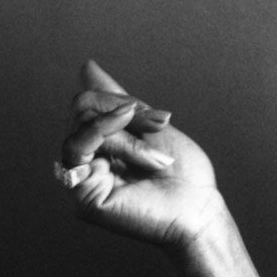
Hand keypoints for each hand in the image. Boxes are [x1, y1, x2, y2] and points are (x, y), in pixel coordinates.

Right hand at [56, 60, 224, 251]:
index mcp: (100, 146)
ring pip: (82, 126)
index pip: (89, 105)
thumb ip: (118, 101)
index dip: (122, 102)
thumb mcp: (150, 126)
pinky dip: (103, 135)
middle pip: (81, 110)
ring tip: (155, 158)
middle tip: (159, 130)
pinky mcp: (82, 195)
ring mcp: (81, 178)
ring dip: (125, 135)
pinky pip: (76, 149)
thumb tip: (87, 67)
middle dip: (124, 112)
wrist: (200, 208)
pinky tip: (136, 149)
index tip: (162, 119)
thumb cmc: (184, 174)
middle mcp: (86, 161)